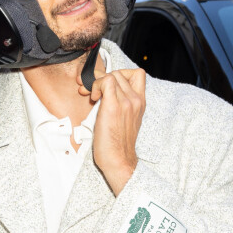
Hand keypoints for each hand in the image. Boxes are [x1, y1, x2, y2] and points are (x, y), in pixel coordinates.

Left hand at [78, 68, 145, 195]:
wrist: (118, 160)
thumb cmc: (117, 144)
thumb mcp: (125, 120)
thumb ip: (121, 104)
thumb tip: (105, 92)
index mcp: (140, 102)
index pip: (137, 74)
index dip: (119, 74)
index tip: (107, 85)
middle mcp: (136, 100)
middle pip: (119, 73)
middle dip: (102, 78)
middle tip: (92, 90)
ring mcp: (126, 102)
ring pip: (111, 75)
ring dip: (97, 82)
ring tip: (92, 96)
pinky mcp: (114, 106)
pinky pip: (106, 81)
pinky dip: (95, 85)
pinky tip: (93, 98)